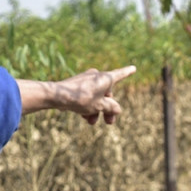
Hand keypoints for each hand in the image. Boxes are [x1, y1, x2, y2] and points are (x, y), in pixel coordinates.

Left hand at [18, 65, 136, 124]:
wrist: (57, 95)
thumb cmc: (80, 98)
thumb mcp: (99, 106)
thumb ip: (111, 107)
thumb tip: (117, 109)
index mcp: (105, 78)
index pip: (120, 75)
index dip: (127, 72)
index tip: (133, 68)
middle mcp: (96, 76)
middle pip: (107, 93)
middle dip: (107, 109)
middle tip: (109, 123)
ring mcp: (86, 80)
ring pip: (96, 96)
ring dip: (96, 110)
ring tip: (91, 122)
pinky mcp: (76, 85)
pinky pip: (86, 96)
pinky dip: (87, 105)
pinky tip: (83, 116)